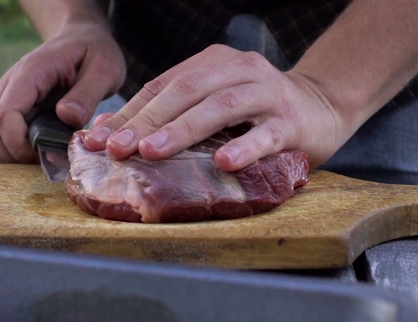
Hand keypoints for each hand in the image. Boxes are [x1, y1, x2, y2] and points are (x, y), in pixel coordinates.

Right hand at [0, 23, 125, 162]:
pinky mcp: (13, 109)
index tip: (46, 157)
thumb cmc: (95, 52)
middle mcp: (11, 85)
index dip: (19, 144)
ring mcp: (8, 97)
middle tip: (49, 164)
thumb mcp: (104, 69)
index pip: (5, 114)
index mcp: (31, 72)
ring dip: (12, 156)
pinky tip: (43, 153)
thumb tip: (66, 117)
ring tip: (47, 160)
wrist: (83, 39)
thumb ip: (86, 94)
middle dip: (14, 156)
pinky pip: (0, 136)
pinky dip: (16, 152)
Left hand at [84, 44, 348, 170]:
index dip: (129, 112)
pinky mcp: (292, 122)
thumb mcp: (216, 102)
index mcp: (213, 63)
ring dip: (184, 129)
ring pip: (221, 107)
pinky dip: (244, 147)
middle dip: (147, 120)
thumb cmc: (257, 110)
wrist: (321, 104)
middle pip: (186, 91)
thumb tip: (115, 134)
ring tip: (152, 152)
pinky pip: (266, 135)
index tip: (96, 139)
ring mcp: (267, 94)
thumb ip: (178, 112)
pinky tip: (223, 163)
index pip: (163, 85)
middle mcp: (239, 70)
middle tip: (116, 148)